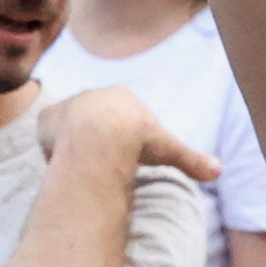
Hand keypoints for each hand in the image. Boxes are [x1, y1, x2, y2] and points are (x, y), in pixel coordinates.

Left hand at [37, 87, 216, 189]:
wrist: (100, 136)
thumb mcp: (168, 148)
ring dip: (74, 143)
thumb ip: (191, 158)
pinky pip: (49, 135)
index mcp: (123, 98)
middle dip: (98, 137)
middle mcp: (94, 95)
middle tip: (102, 163)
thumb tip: (218, 171)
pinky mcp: (47, 118)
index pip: (124, 117)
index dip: (124, 136)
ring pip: (71, 126)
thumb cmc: (137, 139)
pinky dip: (54, 148)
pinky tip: (62, 165)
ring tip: (81, 167)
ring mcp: (69, 105)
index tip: (125, 156)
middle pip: (96, 119)